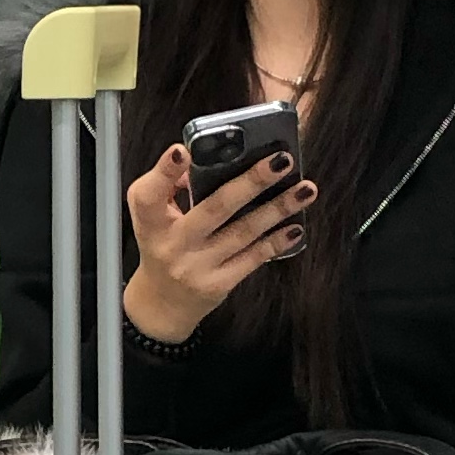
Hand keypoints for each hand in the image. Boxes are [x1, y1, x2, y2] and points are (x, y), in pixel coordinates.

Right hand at [122, 141, 315, 345]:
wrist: (163, 303)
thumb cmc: (163, 246)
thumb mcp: (153, 218)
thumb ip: (171, 188)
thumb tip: (209, 160)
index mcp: (151, 222)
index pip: (149, 195)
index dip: (165, 172)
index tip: (184, 151)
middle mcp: (173, 244)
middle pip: (215, 208)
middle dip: (252, 181)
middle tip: (281, 160)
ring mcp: (197, 267)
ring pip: (244, 231)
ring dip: (278, 208)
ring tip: (305, 189)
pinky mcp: (218, 285)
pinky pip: (253, 258)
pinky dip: (276, 241)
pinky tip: (295, 227)